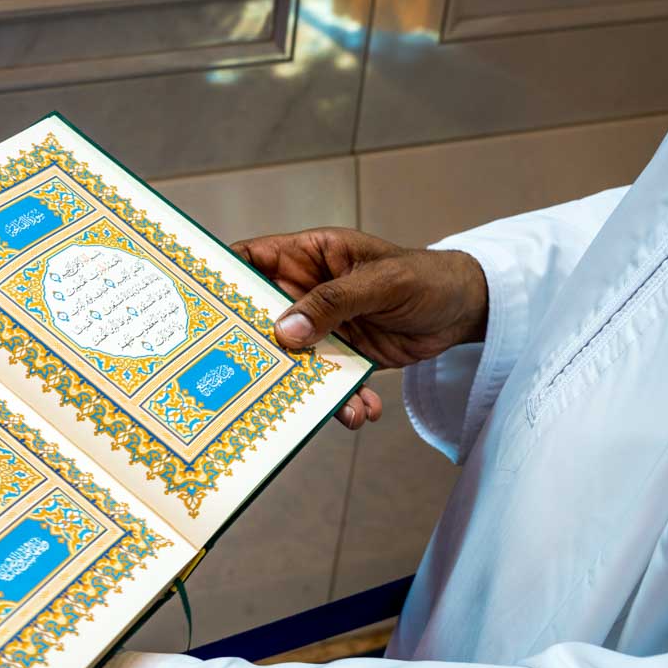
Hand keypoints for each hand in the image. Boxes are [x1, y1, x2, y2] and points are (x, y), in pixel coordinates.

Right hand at [232, 228, 488, 430]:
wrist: (466, 310)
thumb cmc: (425, 277)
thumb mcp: (381, 283)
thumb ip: (333, 302)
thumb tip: (285, 330)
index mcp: (309, 256)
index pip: (252, 260)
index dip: (222, 278)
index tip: (201, 308)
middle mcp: (307, 292)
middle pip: (263, 321)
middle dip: (257, 351)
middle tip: (247, 377)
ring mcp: (323, 327)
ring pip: (295, 361)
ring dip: (308, 388)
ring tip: (338, 406)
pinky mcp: (343, 357)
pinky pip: (328, 383)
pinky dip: (342, 401)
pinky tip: (363, 411)